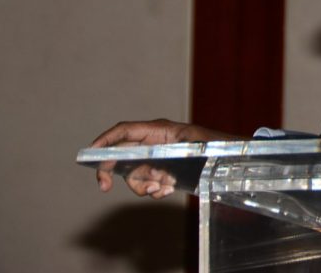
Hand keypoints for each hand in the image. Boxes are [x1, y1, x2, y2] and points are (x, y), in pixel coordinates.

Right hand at [91, 118, 236, 197]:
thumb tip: (153, 160)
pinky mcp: (161, 172)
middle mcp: (153, 143)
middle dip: (110, 172)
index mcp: (158, 130)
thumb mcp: (195, 144)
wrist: (231, 159)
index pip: (124, 131)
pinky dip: (154, 190)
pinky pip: (147, 184)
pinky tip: (168, 189)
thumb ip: (172, 149)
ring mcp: (156, 158)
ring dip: (142, 185)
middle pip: (120, 156)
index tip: (89, 153)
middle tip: (103, 187)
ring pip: (132, 174)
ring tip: (163, 186)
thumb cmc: (214, 146)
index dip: (104, 140)